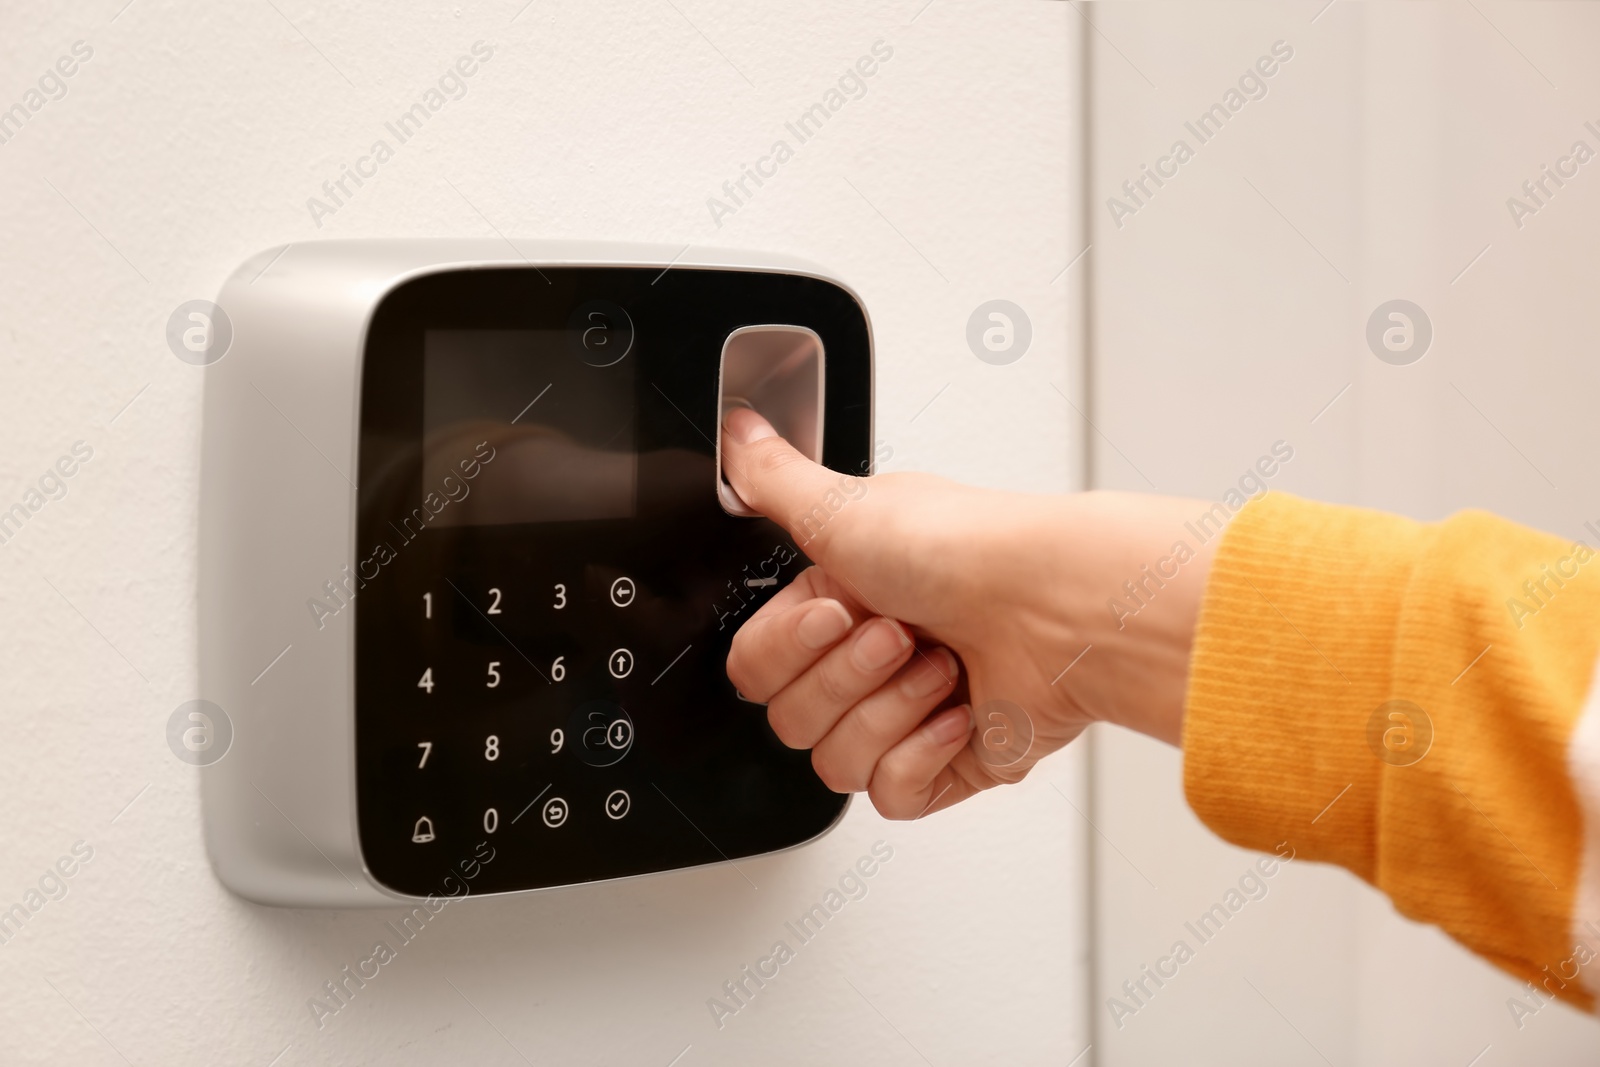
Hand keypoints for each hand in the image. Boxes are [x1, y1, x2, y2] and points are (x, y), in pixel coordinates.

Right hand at [721, 407, 1215, 818]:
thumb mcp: (845, 505)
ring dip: (889, 710)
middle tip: (899, 633)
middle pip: (791, 720)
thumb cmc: (966, 550)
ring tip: (939, 667)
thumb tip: (736, 433)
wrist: (1057, 606)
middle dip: (847, 677)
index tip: (838, 609)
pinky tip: (957, 712)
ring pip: (837, 763)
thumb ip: (772, 480)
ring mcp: (907, 715)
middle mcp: (868, 660)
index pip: (755, 667)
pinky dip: (923, 754)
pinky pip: (892, 795)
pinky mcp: (949, 763)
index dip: (789, 648)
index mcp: (835, 602)